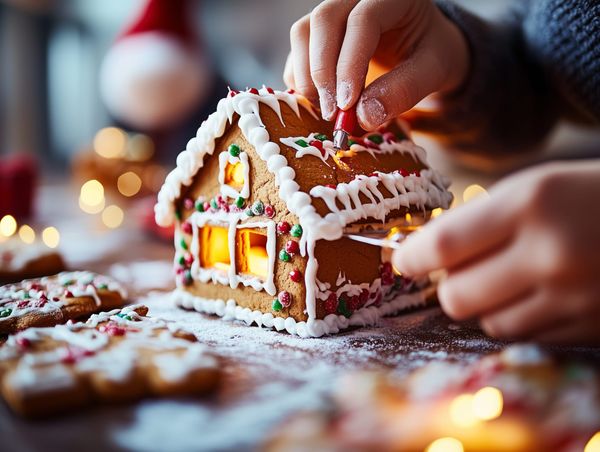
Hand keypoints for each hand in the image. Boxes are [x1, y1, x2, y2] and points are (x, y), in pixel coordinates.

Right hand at [284, 0, 468, 127]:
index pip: (362, 21)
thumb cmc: (429, 53)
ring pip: (303, 32)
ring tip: (325, 110)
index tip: (346, 105)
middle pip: (324, 20)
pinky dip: (301, 79)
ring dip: (306, 75)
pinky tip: (319, 102)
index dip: (349, 64)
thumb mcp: (433, 70)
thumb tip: (363, 117)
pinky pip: (297, 51)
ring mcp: (334, 12)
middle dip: (323, 70)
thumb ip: (405, 90)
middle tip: (332, 112)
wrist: (422, 47)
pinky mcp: (317, 34)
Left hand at [392, 161, 599, 344]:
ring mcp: (573, 298)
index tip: (404, 261)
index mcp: (532, 204)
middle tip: (458, 270)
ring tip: (505, 278)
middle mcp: (551, 254)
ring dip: (483, 304)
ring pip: (487, 322)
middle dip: (448, 285)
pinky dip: (517, 317)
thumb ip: (478, 221)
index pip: (445, 246)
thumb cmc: (590, 194)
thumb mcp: (533, 187)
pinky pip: (523, 335)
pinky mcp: (589, 327)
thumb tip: (425, 254)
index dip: (413, 257)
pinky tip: (536, 294)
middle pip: (457, 296)